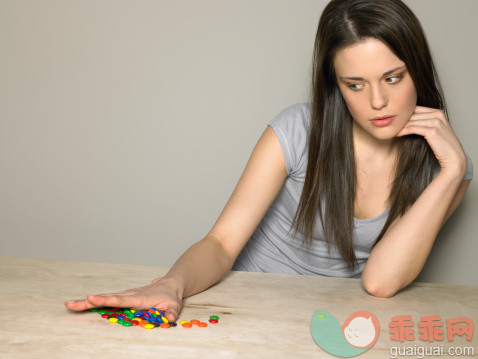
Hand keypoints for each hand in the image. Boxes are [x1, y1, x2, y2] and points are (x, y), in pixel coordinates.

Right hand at [64, 277, 182, 322]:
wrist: (168, 286)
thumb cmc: (170, 297)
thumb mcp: (175, 305)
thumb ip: (172, 313)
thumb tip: (170, 320)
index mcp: (139, 298)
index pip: (120, 300)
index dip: (106, 300)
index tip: (91, 297)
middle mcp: (129, 295)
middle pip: (106, 298)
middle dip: (89, 301)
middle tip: (71, 304)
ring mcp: (125, 295)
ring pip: (104, 298)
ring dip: (87, 302)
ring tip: (70, 304)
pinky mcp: (123, 297)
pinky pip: (106, 300)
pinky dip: (93, 303)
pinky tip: (80, 305)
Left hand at [396, 106, 466, 176]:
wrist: (453, 158)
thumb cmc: (442, 146)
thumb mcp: (434, 130)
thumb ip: (423, 123)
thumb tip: (405, 121)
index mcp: (438, 112)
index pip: (416, 109)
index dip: (404, 114)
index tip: (394, 120)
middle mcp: (438, 115)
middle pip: (412, 114)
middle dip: (400, 120)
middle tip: (389, 125)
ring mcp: (436, 122)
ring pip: (411, 121)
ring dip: (400, 126)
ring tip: (391, 130)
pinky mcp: (432, 131)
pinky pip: (413, 128)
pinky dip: (403, 131)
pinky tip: (397, 134)